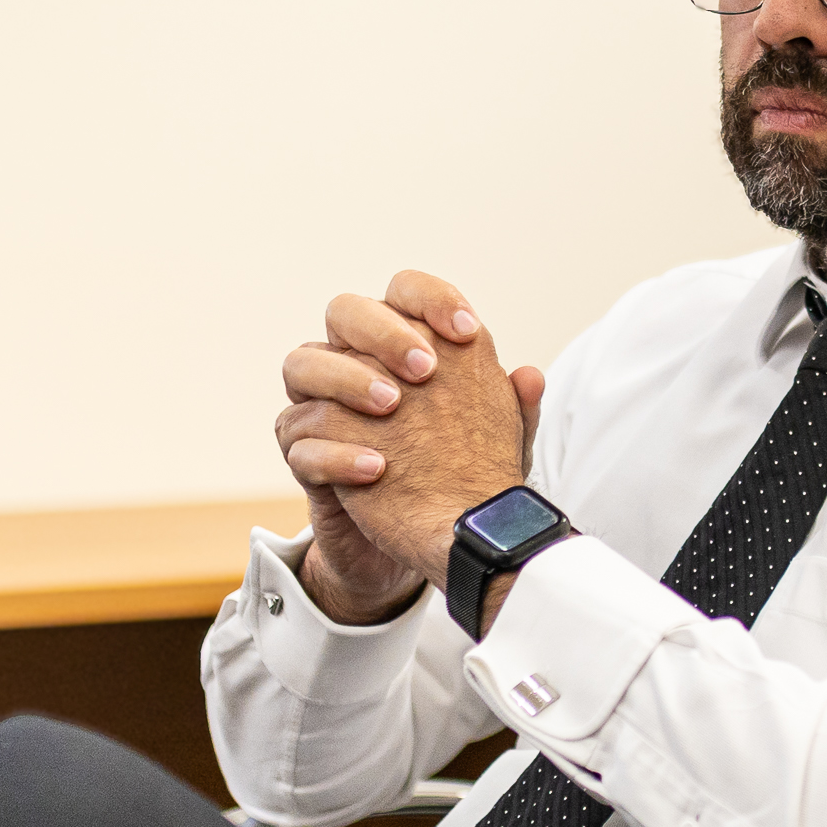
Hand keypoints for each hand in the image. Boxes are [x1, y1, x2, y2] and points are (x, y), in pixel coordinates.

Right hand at [277, 272, 543, 622]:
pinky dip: (336, 451)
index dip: (432, 299)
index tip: (469, 332)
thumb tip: (530, 375)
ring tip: (392, 406)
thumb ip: (516, 410)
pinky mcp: (306, 455)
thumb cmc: (464, 472)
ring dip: (346, 377)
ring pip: (302, 363)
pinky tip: (378, 467)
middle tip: (424, 369)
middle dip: (383, 331)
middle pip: (344, 311)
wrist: (433, 535)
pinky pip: (296, 437)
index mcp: (405, 344)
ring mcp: (324, 406)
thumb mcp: (503, 446)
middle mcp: (357, 362)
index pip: (405, 292)